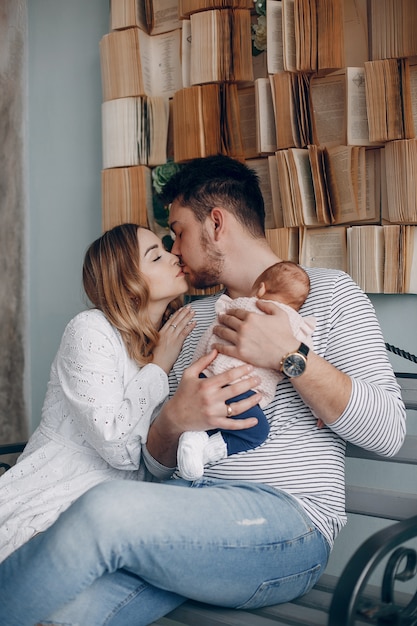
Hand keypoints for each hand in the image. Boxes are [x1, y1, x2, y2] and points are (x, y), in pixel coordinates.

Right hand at [147, 350, 260, 466]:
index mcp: (206, 385)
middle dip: (250, 384)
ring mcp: (214, 412)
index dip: (241, 370)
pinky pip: (233, 425)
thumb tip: (215, 349)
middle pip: (236, 390)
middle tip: (259, 379)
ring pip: (237, 408)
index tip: (250, 367)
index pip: (228, 376)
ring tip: (260, 396)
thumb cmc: (182, 393)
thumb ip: (202, 361)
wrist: (174, 416)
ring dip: (251, 402)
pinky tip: (255, 421)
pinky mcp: (215, 424)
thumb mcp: (189, 374)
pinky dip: (245, 424)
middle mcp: (211, 399)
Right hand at [152, 305, 195, 373]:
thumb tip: (169, 337)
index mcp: (160, 332)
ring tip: (193, 312)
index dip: (177, 314)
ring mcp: (172, 337)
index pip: (170, 321)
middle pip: (176, 320)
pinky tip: (194, 323)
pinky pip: (185, 332)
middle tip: (189, 307)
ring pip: (181, 324)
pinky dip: (190, 327)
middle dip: (183, 312)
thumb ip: (163, 338)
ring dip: (188, 317)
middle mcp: (166, 333)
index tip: (181, 309)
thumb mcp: (156, 344)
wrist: (156, 365)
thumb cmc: (155, 357)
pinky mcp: (177, 342)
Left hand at [212, 301, 298, 369]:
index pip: (236, 312)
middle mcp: (244, 327)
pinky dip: (217, 346)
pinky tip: (213, 344)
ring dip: (217, 329)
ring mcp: (240, 340)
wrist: (286, 353)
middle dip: (222, 318)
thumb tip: (257, 301)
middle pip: (228, 320)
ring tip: (214, 329)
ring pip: (224, 332)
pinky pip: (224, 348)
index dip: (230, 310)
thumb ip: (268, 305)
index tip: (227, 311)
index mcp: (252, 317)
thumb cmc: (285, 334)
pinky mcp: (239, 353)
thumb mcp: (280, 314)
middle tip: (219, 318)